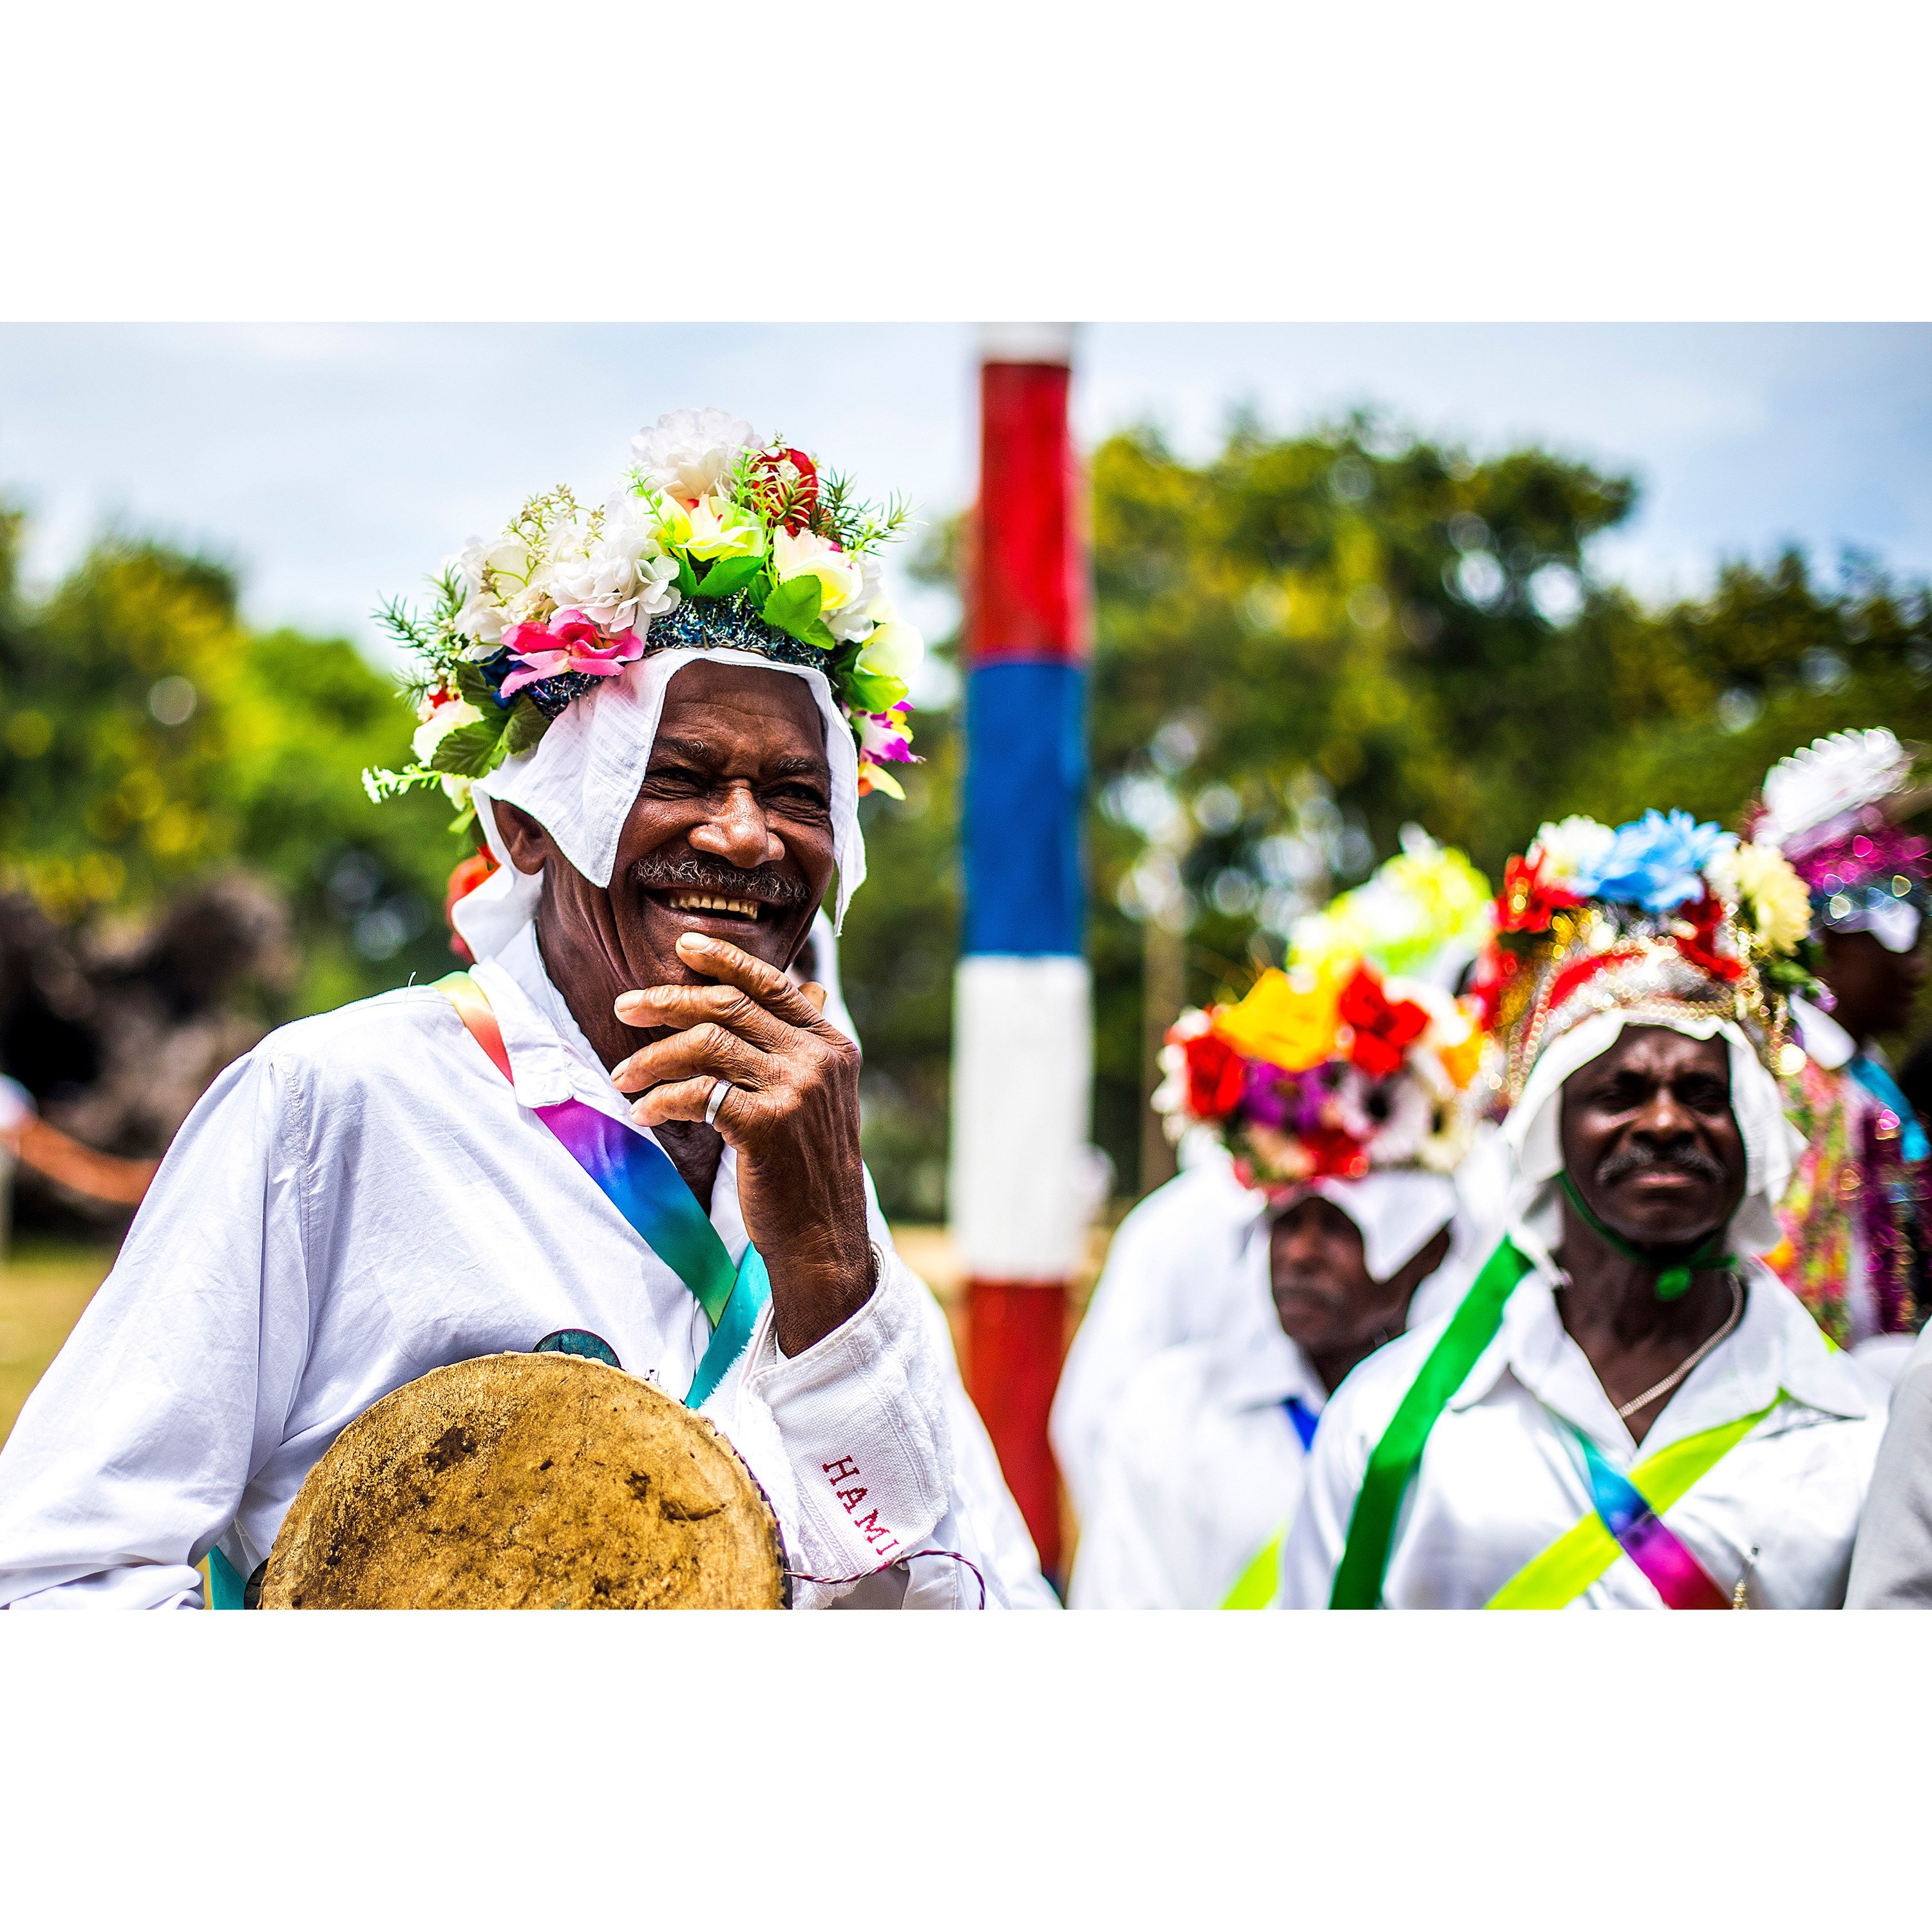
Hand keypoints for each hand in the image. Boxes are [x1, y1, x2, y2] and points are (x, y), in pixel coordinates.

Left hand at [610, 931, 872, 1355]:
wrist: (823, 1234)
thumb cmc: (809, 1165)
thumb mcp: (823, 1094)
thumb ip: (805, 1042)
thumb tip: (805, 984)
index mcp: (831, 1043)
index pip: (773, 983)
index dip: (725, 959)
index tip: (684, 947)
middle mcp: (817, 1058)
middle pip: (729, 1006)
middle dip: (668, 1001)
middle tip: (624, 1008)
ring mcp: (794, 1089)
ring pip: (706, 1043)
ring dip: (653, 1056)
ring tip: (623, 1075)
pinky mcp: (766, 1125)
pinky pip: (698, 1093)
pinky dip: (661, 1100)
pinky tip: (643, 1112)